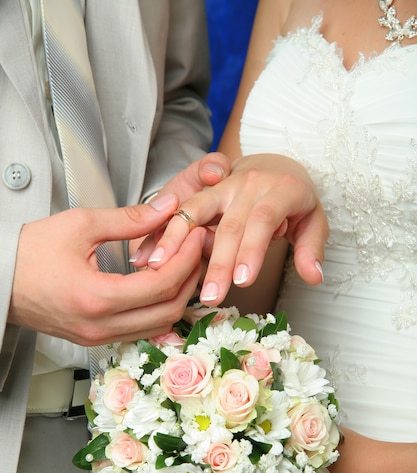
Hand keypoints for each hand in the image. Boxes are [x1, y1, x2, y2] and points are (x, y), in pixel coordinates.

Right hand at [8, 197, 206, 343]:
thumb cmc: (28, 252)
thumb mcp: (80, 225)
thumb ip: (129, 220)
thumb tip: (166, 209)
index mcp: (97, 298)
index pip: (162, 284)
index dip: (187, 258)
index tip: (196, 236)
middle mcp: (101, 326)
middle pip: (169, 310)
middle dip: (190, 278)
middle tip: (197, 250)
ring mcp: (98, 337)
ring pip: (159, 325)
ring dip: (179, 296)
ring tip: (185, 266)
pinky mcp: (96, 338)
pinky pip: (141, 331)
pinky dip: (160, 311)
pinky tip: (165, 289)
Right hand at [131, 153, 327, 305]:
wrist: (275, 162)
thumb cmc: (295, 198)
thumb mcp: (314, 219)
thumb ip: (311, 248)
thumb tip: (314, 277)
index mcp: (280, 189)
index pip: (263, 219)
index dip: (252, 249)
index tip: (243, 281)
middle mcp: (248, 184)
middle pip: (231, 224)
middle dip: (219, 262)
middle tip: (210, 296)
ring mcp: (222, 185)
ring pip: (196, 210)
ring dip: (177, 240)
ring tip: (161, 268)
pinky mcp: (203, 190)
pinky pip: (180, 209)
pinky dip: (162, 231)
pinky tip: (148, 254)